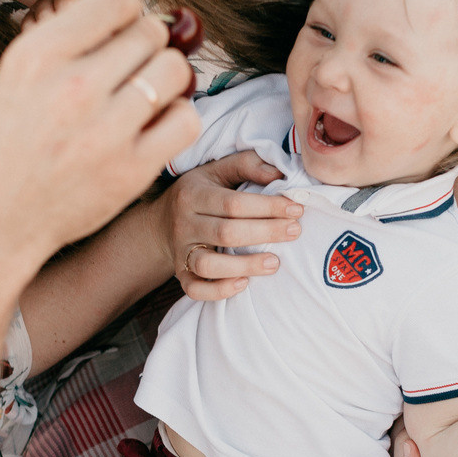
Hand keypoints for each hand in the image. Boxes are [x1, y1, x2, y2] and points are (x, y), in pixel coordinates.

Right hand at [0, 0, 196, 269]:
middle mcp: (72, 87)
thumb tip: (136, 11)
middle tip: (132, 71)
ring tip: (146, 96)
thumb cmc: (9, 141)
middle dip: (147, 47)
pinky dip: (179, 117)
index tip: (123, 33)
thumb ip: (70, 39)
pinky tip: (156, 125)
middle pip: (150, 34)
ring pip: (175, 70)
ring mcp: (104, 130)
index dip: (129, 13)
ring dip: (168, 78)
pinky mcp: (131, 169)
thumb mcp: (18, 74)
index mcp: (38, 54)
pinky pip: (186, 119)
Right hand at [162, 151, 303, 299]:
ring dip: (245, 266)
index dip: (267, 207)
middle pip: (225, 232)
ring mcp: (180, 252)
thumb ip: (247, 165)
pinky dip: (219, 291)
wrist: (161, 223)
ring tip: (275, 263)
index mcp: (193, 194)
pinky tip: (244, 284)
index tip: (295, 209)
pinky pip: (195, 289)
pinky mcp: (180, 274)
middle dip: (265, 233)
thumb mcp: (217, 170)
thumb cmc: (200, 193)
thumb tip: (280, 174)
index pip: (233, 203)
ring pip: (208, 265)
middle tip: (294, 232)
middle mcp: (184, 224)